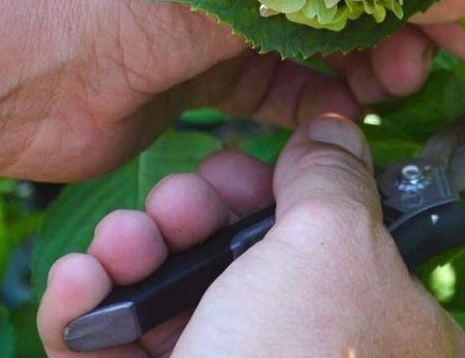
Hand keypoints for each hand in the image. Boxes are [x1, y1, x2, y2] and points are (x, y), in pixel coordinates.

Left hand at [0, 0, 464, 179]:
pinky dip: (324, 104)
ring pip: (328, 42)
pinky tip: (351, 109)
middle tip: (446, 48)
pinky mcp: (213, 79)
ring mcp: (229, 18)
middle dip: (407, 17)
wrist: (16, 61)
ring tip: (401, 80)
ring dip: (373, 63)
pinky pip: (288, 92)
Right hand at [38, 115, 464, 356]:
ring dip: (135, 252)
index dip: (282, 192)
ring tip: (120, 242)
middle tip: (177, 201)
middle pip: (246, 262)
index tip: (241, 168)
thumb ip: (332, 178)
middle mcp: (314, 355)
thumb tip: (334, 129)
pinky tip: (79, 283)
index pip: (335, 236)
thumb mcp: (334, 246)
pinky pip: (117, 351)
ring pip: (176, 301)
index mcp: (385, 323)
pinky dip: (89, 313)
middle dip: (196, 214)